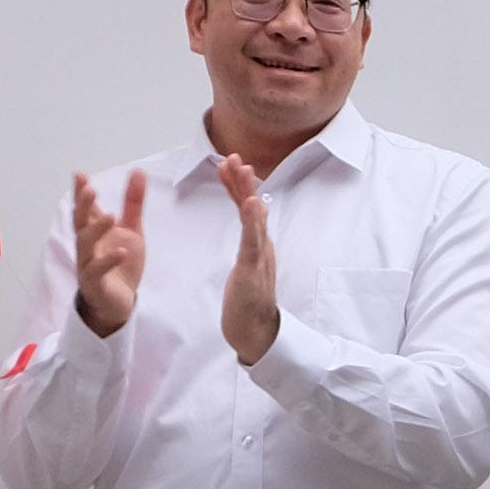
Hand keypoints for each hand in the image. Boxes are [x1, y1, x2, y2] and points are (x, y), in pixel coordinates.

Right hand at [68, 169, 149, 337]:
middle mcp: (87, 247)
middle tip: (90, 189)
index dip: (81, 193)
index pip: (85, 209)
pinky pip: (97, 272)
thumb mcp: (131, 230)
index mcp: (94, 232)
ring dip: (96, 231)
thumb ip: (133, 203)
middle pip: (80, 224)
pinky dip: (108, 261)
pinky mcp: (95, 284)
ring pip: (85, 246)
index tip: (80, 175)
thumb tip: (138, 172)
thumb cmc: (120, 264)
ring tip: (111, 216)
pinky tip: (121, 252)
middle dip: (83, 207)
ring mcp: (88, 265)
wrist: (119, 302)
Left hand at [214, 154, 281, 364]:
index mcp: (257, 244)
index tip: (227, 164)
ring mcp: (260, 255)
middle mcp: (262, 245)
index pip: (246, 208)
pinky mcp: (254, 268)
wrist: (257, 332)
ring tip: (242, 168)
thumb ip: (249, 243)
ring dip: (247, 191)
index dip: (238, 186)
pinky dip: (254, 219)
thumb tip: (253, 218)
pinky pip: (253, 239)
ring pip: (254, 217)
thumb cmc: (249, 302)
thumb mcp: (248, 266)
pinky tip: (253, 202)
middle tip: (232, 156)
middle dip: (242, 180)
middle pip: (252, 206)